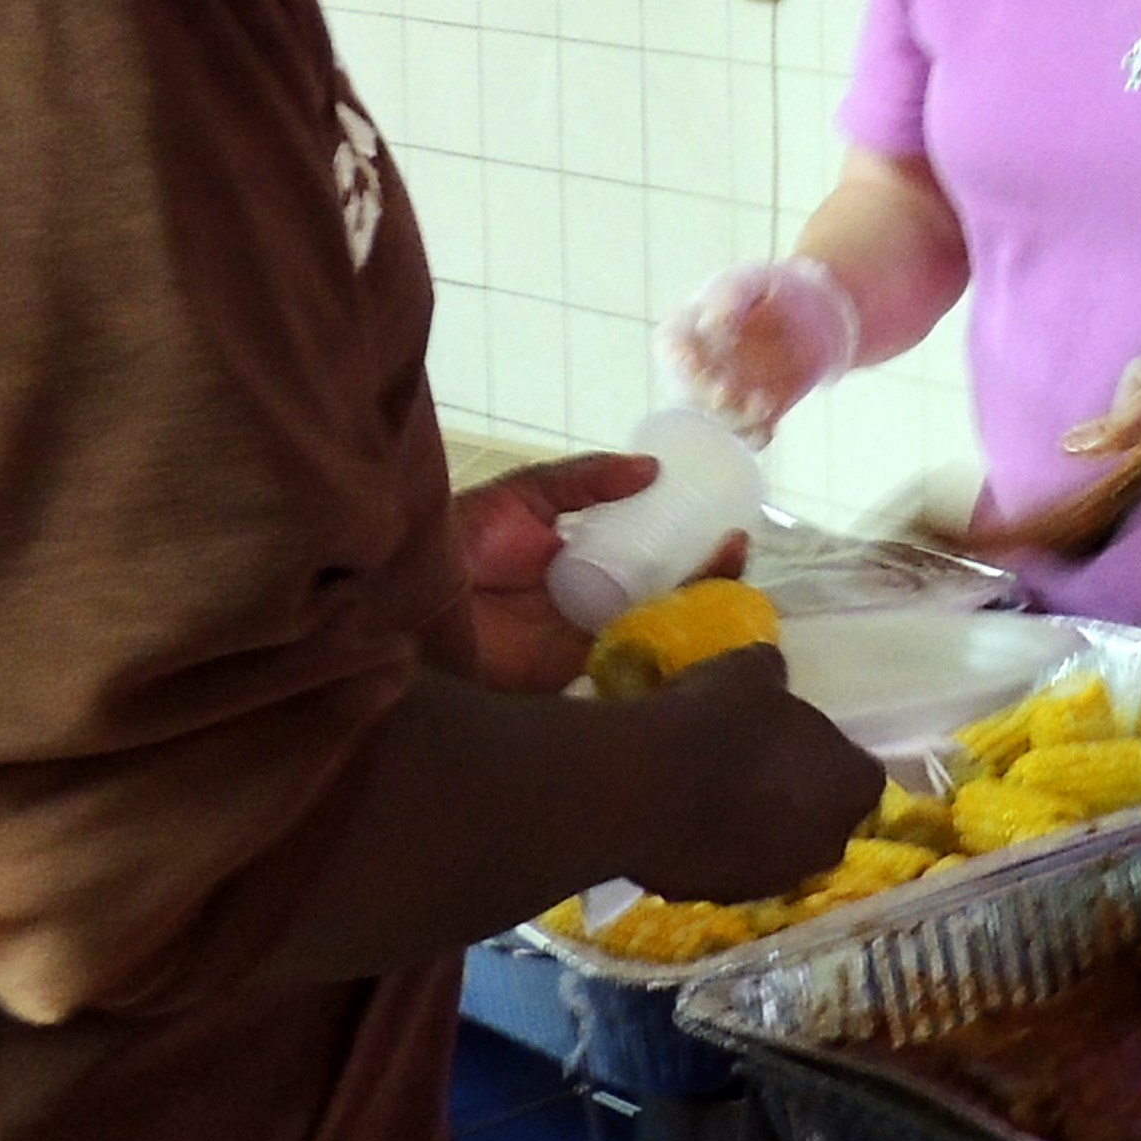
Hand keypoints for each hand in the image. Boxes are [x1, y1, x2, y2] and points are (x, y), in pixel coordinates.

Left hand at [456, 454, 740, 693]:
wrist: (405, 605)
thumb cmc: (455, 544)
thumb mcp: (519, 496)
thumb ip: (580, 480)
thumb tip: (650, 469)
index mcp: (576, 557)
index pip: (644, 547)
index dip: (685, 537)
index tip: (721, 517)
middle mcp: (587, 598)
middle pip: (662, 588)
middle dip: (707, 571)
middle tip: (735, 546)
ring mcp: (584, 637)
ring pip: (658, 623)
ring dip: (701, 601)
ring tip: (729, 567)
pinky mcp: (575, 671)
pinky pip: (633, 660)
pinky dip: (671, 645)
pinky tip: (701, 620)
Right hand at [616, 649, 882, 902]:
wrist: (641, 789)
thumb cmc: (715, 724)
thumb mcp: (748, 671)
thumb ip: (772, 676)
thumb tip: (772, 675)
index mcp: (852, 788)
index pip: (859, 772)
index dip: (827, 754)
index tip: (794, 738)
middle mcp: (826, 845)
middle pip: (822, 817)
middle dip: (798, 797)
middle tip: (756, 765)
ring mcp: (774, 881)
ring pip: (775, 849)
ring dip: (756, 828)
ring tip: (711, 792)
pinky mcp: (722, 898)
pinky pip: (728, 868)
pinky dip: (714, 850)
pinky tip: (681, 820)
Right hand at [659, 256, 861, 443]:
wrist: (819, 315)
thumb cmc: (775, 290)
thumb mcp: (751, 283)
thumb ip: (729, 297)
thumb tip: (712, 326)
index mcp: (690, 329)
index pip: (669, 348)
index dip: (675, 360)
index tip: (693, 363)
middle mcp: (700, 368)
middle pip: (686, 393)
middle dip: (704, 398)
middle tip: (727, 392)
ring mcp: (725, 394)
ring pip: (715, 420)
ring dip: (733, 419)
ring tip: (764, 403)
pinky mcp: (752, 414)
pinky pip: (746, 436)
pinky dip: (754, 436)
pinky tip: (770, 425)